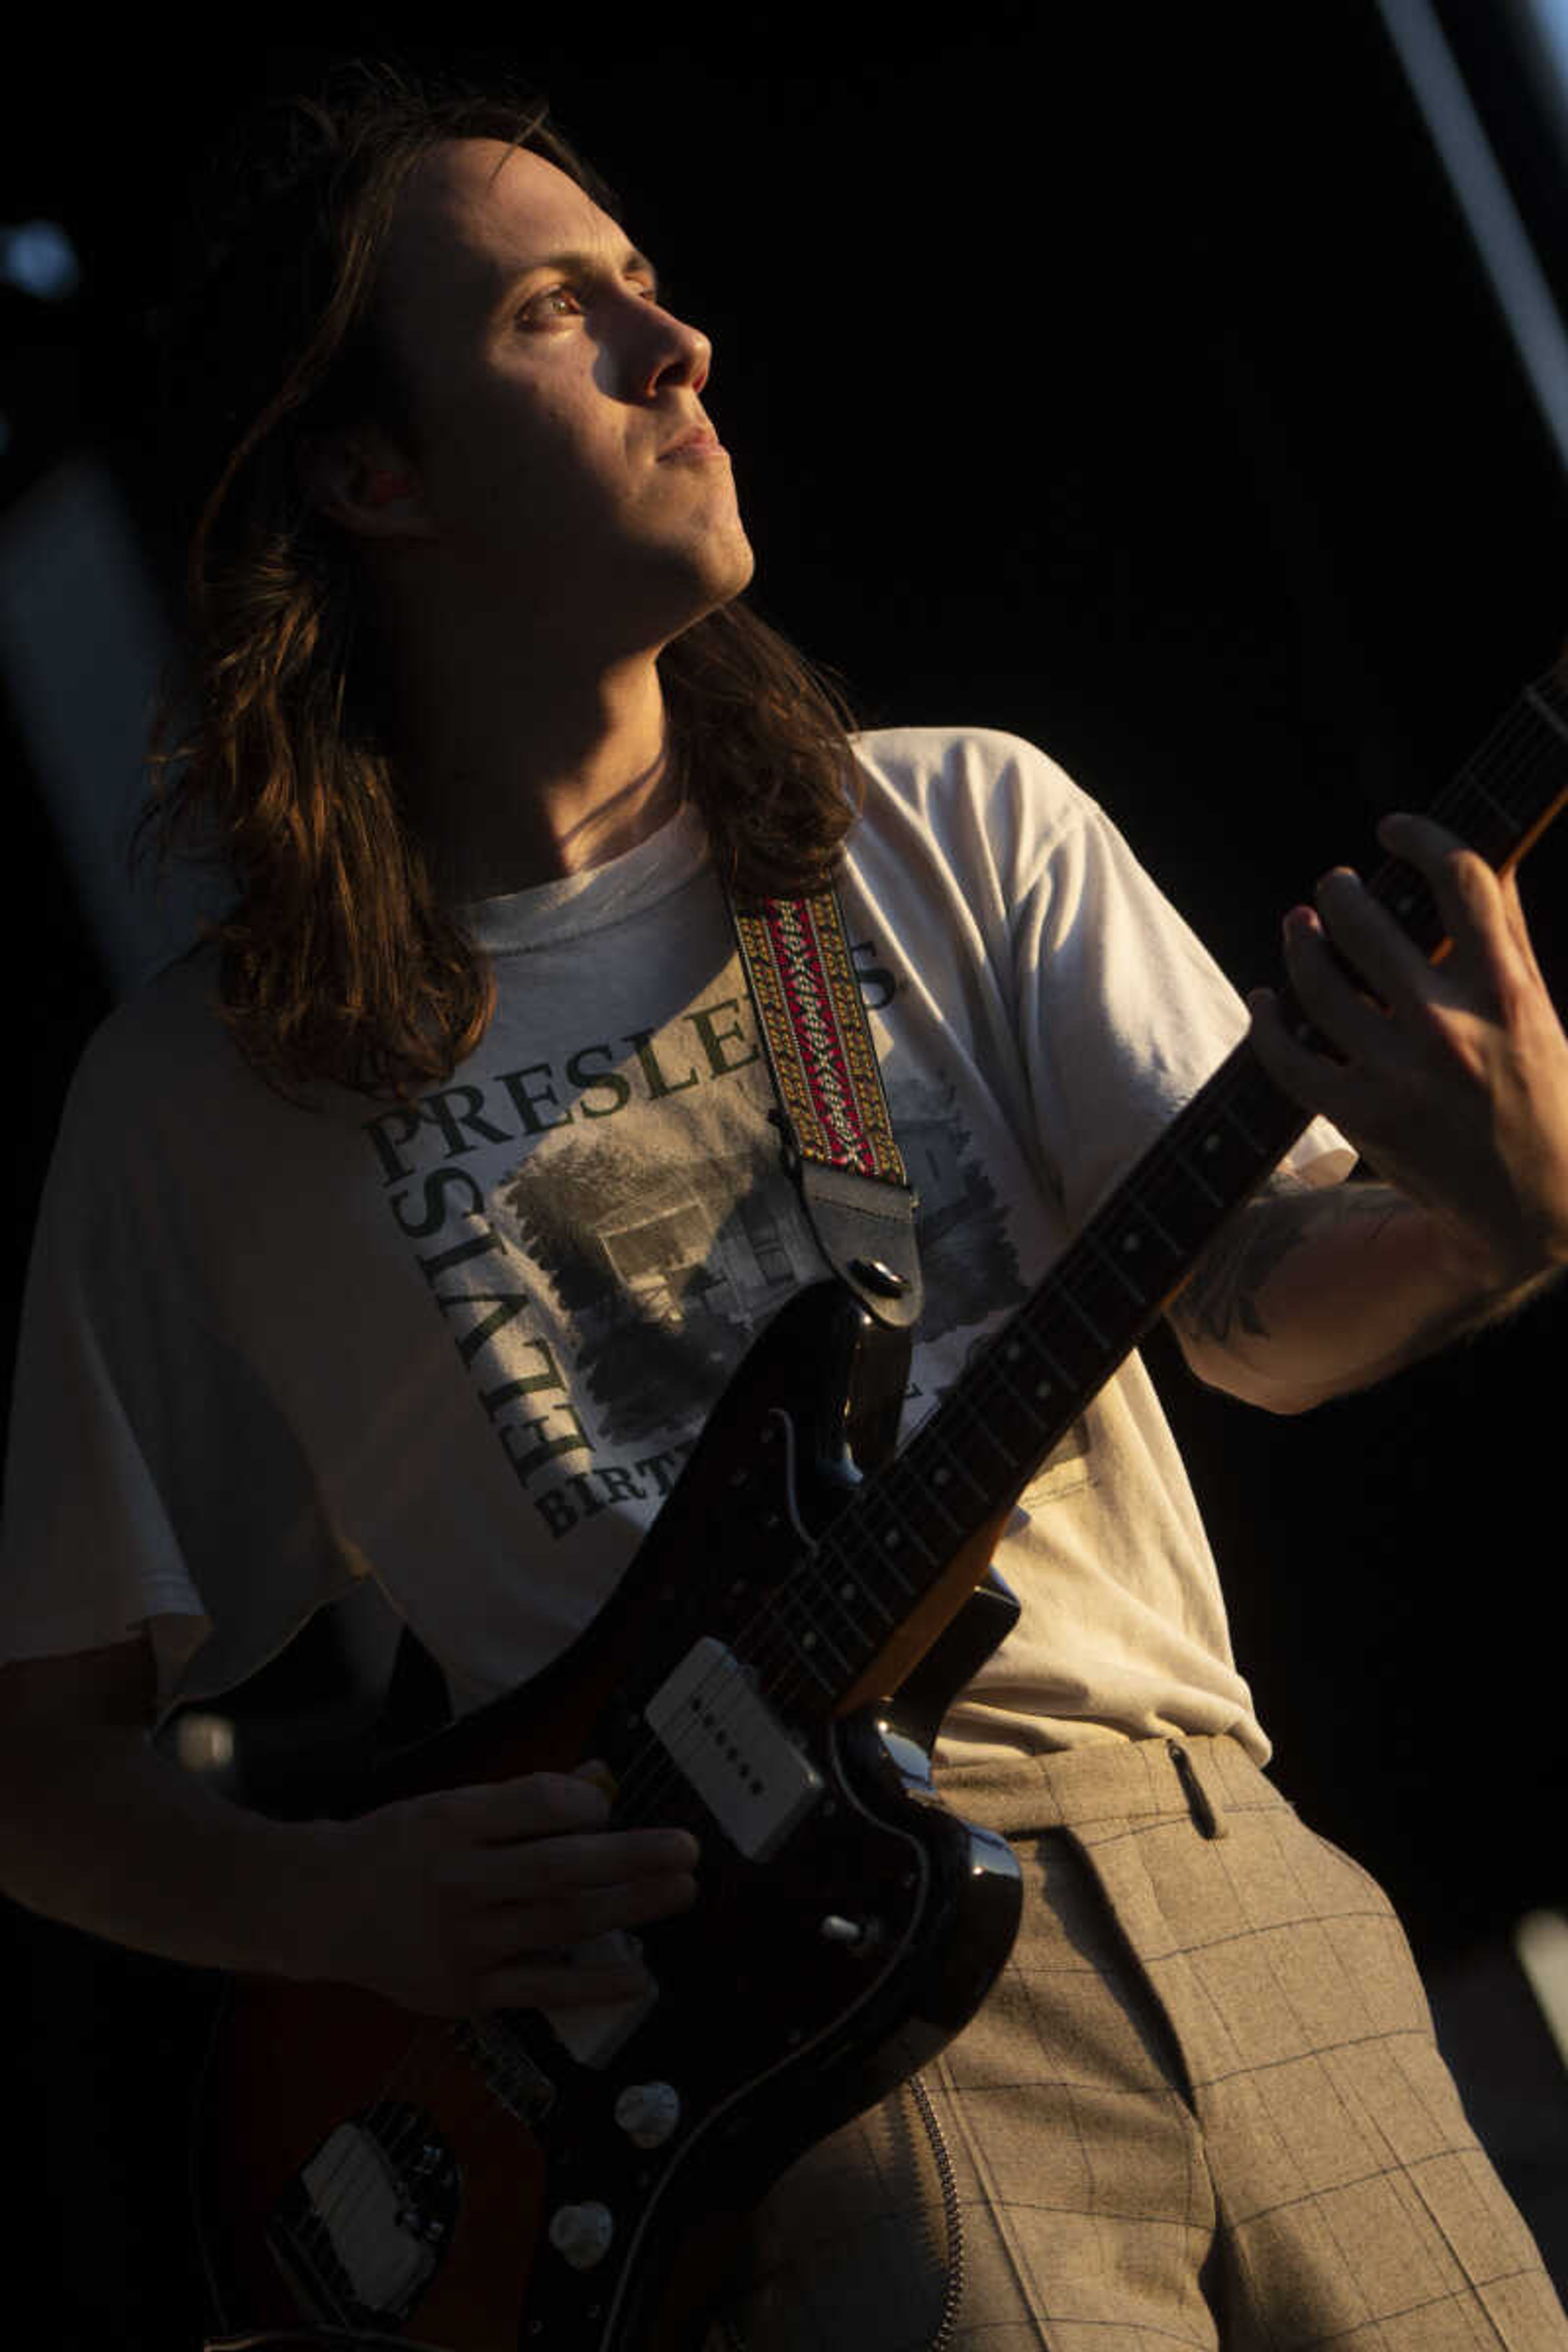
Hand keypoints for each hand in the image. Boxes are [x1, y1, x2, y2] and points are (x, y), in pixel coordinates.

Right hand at [311, 1767, 699, 2017]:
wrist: (322, 1908)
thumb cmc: (397, 1848)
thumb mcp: (449, 1804)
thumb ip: (523, 1798)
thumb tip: (599, 1784)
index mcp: (451, 1822)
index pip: (532, 1805)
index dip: (582, 1803)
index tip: (612, 1805)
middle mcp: (458, 1880)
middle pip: (558, 1868)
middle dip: (631, 1858)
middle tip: (687, 1850)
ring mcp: (463, 1941)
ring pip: (559, 1924)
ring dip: (628, 1909)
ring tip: (680, 1892)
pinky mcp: (466, 1992)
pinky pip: (541, 1989)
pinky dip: (594, 1985)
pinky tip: (640, 1976)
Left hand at [1248, 811, 1567, 1292]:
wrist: (1537, 1207)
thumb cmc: (1545, 1095)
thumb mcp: (1539, 1011)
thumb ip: (1505, 935)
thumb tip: (1479, 858)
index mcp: (1507, 991)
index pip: (1462, 879)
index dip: (1421, 836)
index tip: (1393, 828)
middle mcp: (1451, 1027)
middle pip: (1366, 925)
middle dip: (1339, 893)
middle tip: (1332, 886)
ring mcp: (1400, 1075)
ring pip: (1318, 985)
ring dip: (1299, 945)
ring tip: (1297, 927)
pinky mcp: (1363, 1117)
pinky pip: (1289, 1058)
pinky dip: (1268, 1022)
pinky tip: (1265, 1002)